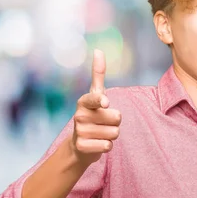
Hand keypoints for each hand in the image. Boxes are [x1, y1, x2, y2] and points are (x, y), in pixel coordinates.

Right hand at [70, 49, 121, 164]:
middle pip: (117, 117)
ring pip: (115, 132)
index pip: (95, 99)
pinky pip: (108, 146)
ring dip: (112, 135)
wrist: (79, 144)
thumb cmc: (93, 115)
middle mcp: (79, 115)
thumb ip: (98, 74)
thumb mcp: (95, 95)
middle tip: (103, 123)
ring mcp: (79, 131)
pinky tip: (97, 143)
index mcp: (84, 101)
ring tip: (100, 133)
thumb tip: (98, 50)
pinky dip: (107, 146)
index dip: (102, 101)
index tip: (106, 103)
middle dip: (115, 122)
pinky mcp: (82, 147)